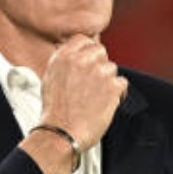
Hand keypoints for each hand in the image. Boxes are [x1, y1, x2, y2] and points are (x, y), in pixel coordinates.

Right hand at [39, 35, 127, 150]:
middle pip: (100, 52)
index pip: (83, 40)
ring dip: (107, 81)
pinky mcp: (112, 86)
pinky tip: (107, 103)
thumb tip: (75, 57)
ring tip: (96, 98)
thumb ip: (64, 63)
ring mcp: (99, 72)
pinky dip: (117, 93)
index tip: (89, 61)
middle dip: (99, 65)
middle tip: (93, 83)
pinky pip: (122, 83)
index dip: (87, 51)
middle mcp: (81, 60)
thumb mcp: (50, 79)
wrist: (61, 133)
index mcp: (64, 56)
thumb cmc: (55, 112)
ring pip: (112, 68)